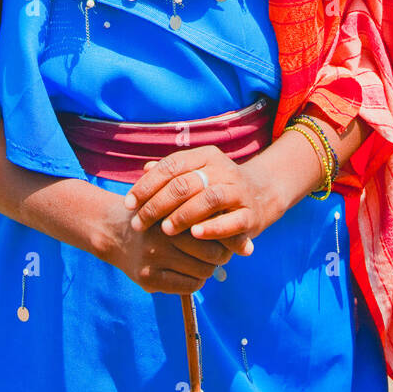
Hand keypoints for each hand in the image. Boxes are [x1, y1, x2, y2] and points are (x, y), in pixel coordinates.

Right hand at [103, 196, 236, 294]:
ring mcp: (154, 258)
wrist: (114, 231)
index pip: (215, 230)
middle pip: (213, 254)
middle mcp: (163, 235)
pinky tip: (190, 272)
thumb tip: (250, 248)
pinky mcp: (148, 278)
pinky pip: (187, 287)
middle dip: (220, 255)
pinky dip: (195, 281)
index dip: (227, 236)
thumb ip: (210, 218)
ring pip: (203, 272)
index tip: (228, 237)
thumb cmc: (159, 216)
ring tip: (202, 261)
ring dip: (208, 269)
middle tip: (218, 251)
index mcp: (173, 211)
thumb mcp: (178, 206)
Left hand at [124, 144, 279, 246]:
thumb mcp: (197, 173)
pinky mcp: (251, 214)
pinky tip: (195, 235)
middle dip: (157, 205)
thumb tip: (144, 170)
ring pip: (208, 199)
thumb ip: (172, 173)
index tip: (128, 203)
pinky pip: (232, 220)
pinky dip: (212, 228)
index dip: (147, 185)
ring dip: (183, 215)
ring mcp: (238, 191)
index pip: (171, 166)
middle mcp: (222, 169)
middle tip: (139, 223)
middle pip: (185, 184)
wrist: (263, 194)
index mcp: (205, 156)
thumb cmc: (217, 185)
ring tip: (165, 230)